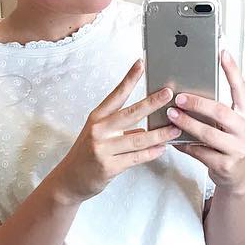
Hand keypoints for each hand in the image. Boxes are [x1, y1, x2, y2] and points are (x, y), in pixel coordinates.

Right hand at [51, 60, 180, 202]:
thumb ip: (121, 129)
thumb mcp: (99, 135)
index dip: (129, 79)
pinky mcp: (109, 167)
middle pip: (131, 113)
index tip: (141, 64)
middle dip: (152, 103)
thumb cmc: (86, 155)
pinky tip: (162, 149)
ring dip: (159, 134)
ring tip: (175, 129)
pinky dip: (151, 153)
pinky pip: (136, 158)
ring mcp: (103, 149)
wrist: (69, 180)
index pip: (116, 95)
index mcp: (97, 118)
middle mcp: (99, 130)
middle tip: (169, 94)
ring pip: (138, 139)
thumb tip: (146, 124)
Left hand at [166, 49, 244, 192]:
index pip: (241, 89)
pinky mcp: (225, 165)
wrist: (237, 176)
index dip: (232, 70)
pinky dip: (185, 145)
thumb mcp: (230, 125)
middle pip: (221, 112)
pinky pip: (200, 152)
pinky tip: (174, 139)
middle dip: (198, 104)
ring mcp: (237, 149)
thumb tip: (190, 93)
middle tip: (179, 97)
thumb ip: (218, 110)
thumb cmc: (229, 144)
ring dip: (187, 123)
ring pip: (208, 134)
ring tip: (172, 116)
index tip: (222, 53)